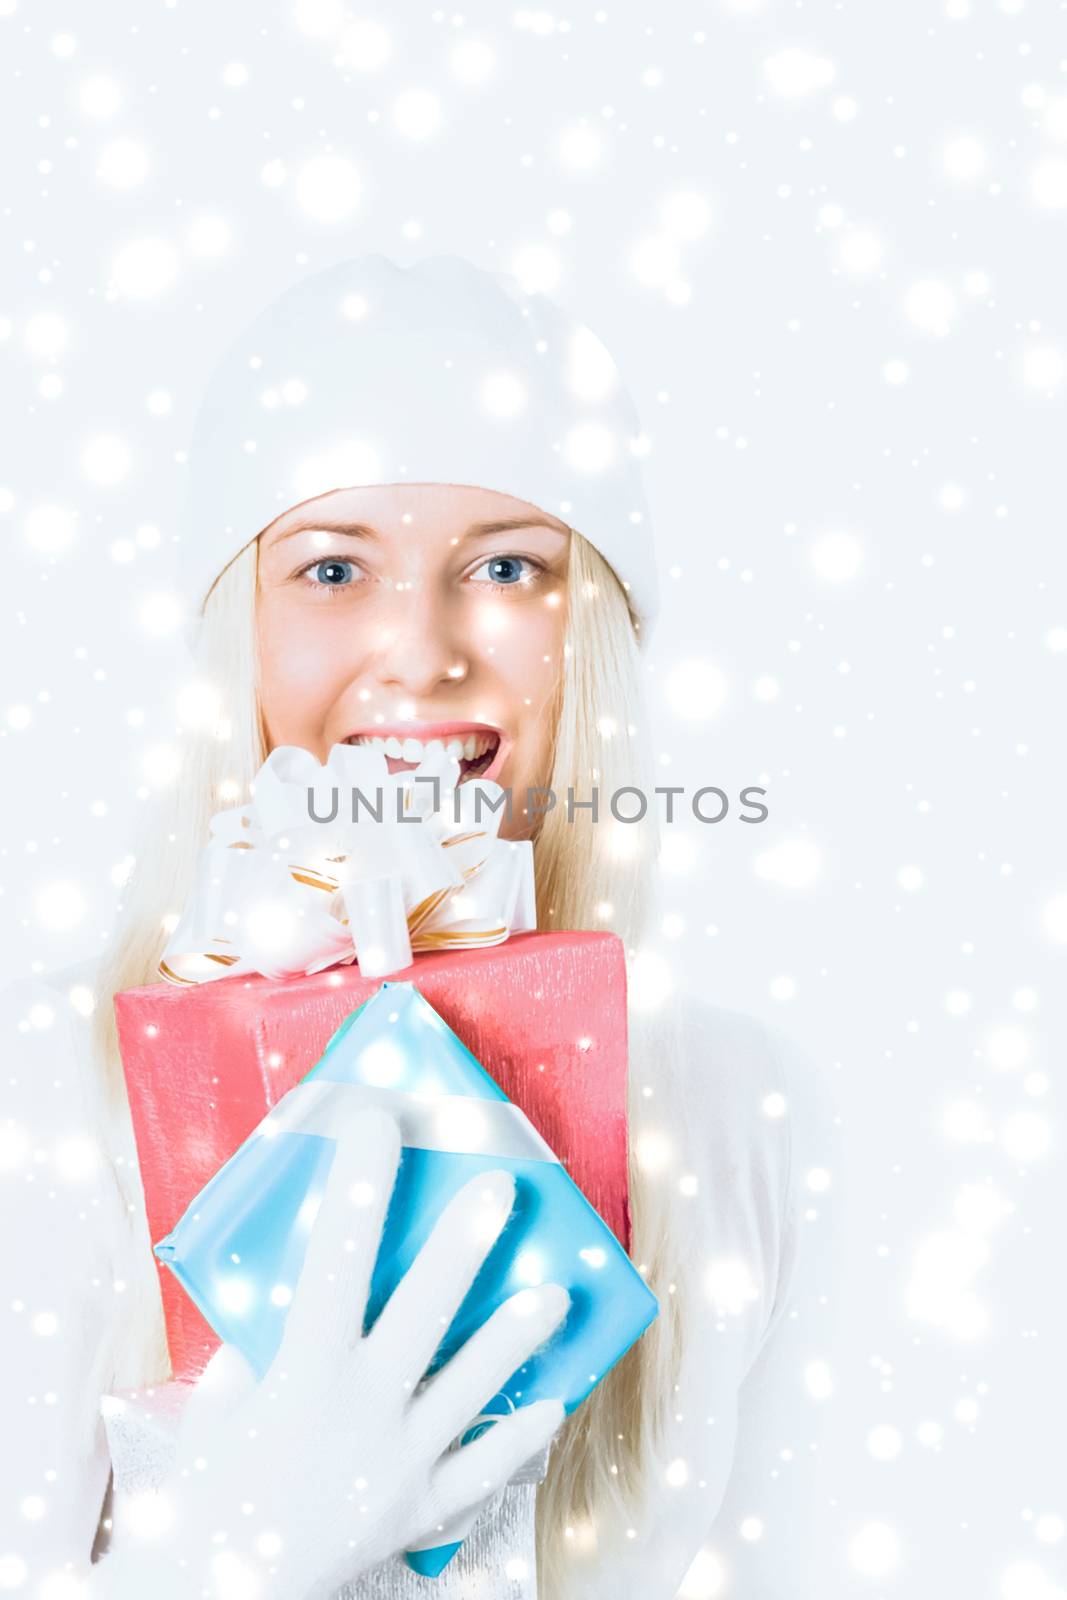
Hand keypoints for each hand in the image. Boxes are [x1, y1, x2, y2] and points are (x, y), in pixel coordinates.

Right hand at [102, 1108, 567, 1598]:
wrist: (218, 1587)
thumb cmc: (210, 1484)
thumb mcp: (222, 1400)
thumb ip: (264, 1343)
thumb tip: (294, 1294)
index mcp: (303, 1367)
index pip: (336, 1254)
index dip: (361, 1181)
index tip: (378, 1118)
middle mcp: (360, 1406)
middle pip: (424, 1309)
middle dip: (464, 1246)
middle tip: (502, 1191)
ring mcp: (398, 1460)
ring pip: (471, 1385)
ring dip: (516, 1337)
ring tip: (556, 1295)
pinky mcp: (418, 1509)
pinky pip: (480, 1471)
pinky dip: (515, 1439)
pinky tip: (551, 1405)